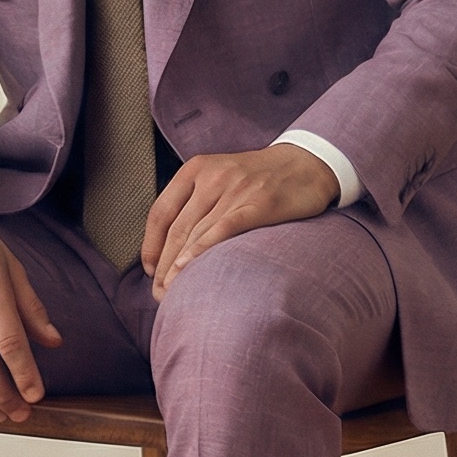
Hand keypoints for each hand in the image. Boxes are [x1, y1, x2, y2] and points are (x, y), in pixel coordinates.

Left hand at [141, 144, 340, 296]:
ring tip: (173, 293)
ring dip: (180, 268)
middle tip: (160, 294)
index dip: (151, 245)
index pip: (161, 212)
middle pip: (178, 229)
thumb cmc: (258, 177)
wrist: (306, 163)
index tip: (150, 270)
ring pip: (197, 233)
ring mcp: (236, 189)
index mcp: (195, 169)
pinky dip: (203, 250)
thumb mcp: (219, 176)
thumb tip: (170, 244)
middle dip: (165, 266)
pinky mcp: (259, 203)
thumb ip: (195, 201)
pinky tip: (190, 268)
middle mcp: (212, 177)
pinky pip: (225, 229)